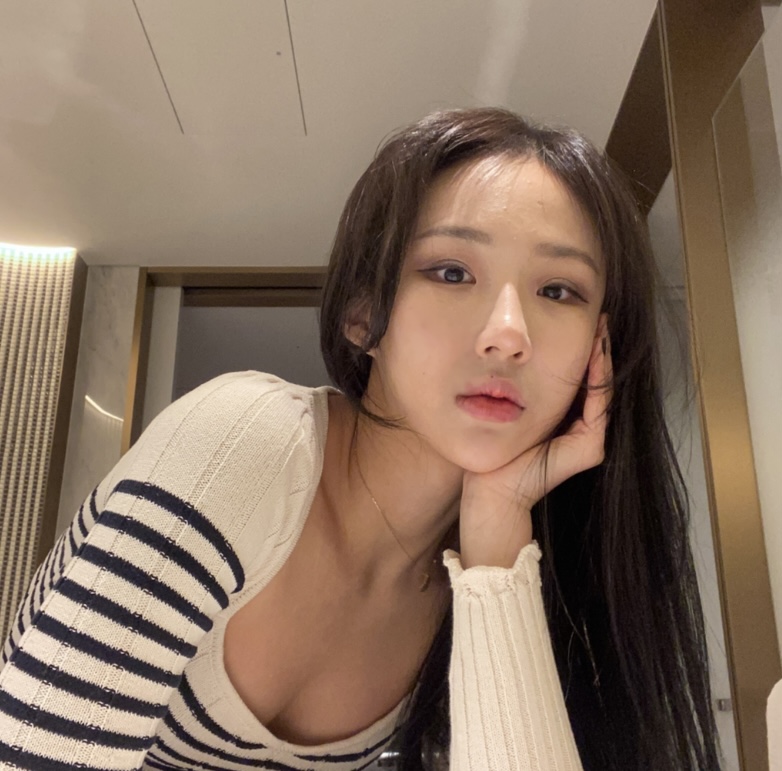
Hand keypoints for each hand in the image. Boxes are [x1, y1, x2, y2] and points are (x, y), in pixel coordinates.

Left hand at [459, 320, 611, 568]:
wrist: (491, 490)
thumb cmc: (498, 452)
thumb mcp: (515, 412)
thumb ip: (528, 391)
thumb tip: (520, 355)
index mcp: (567, 423)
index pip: (583, 381)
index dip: (587, 352)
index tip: (587, 323)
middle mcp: (584, 432)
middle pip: (597, 383)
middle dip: (599, 350)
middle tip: (600, 318)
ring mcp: (591, 442)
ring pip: (602, 391)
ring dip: (602, 359)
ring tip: (601, 329)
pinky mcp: (590, 448)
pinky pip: (598, 406)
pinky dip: (598, 379)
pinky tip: (594, 353)